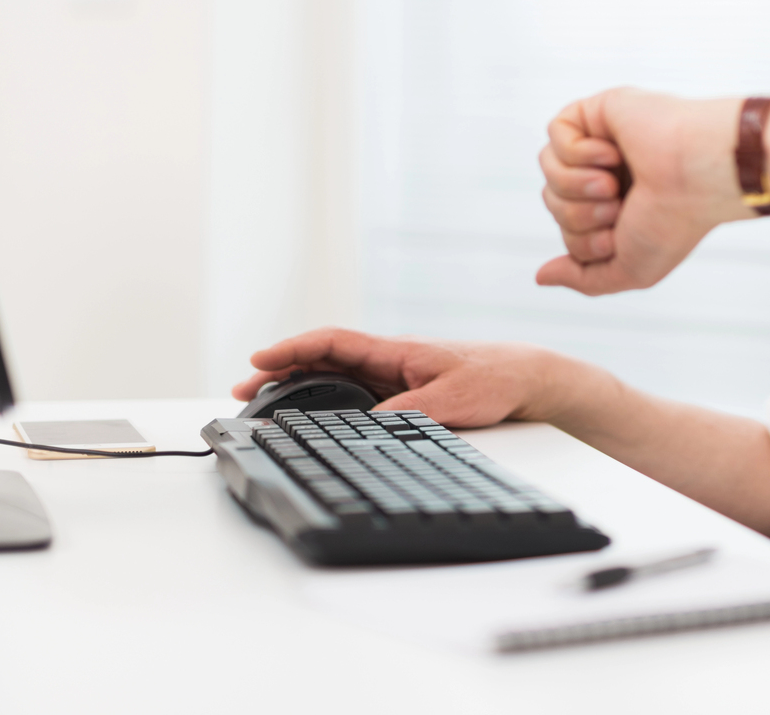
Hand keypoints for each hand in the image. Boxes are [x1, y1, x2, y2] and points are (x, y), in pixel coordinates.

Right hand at [233, 328, 569, 429]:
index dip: (292, 349)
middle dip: (279, 370)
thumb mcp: (450, 400)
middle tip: (242, 389)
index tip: (259, 360)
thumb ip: (407, 413)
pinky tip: (308, 415)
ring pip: (333, 376)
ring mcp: (392, 376)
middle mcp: (388, 360)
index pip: (332, 342)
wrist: (527, 380)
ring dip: (297, 385)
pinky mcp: (401, 394)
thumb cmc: (495, 379)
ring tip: (261, 402)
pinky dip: (322, 399)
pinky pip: (351, 393)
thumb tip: (365, 428)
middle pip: (322, 359)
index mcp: (395, 350)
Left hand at [536, 87, 749, 295]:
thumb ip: (584, 279)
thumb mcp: (631, 270)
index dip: (581, 241)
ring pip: (548, 166)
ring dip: (575, 185)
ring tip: (610, 184)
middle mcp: (609, 173)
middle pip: (552, 200)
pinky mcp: (600, 110)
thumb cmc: (673, 222)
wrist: (695, 178)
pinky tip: (614, 152)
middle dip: (577, 215)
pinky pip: (555, 131)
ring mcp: (604, 140)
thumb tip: (542, 277)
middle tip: (617, 209)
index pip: (567, 228)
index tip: (616, 238)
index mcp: (619, 207)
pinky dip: (578, 151)